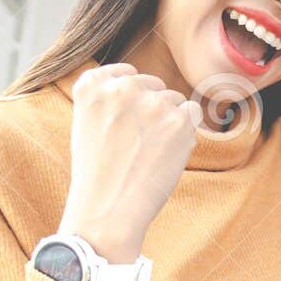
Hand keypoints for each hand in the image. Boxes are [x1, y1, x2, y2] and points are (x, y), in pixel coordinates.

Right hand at [58, 63, 202, 262]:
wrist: (108, 208)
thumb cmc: (98, 173)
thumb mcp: (87, 123)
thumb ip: (109, 99)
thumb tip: (139, 82)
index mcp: (91, 85)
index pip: (124, 73)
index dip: (132, 97)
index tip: (126, 119)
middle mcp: (121, 87)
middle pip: (152, 85)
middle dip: (151, 109)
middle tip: (137, 143)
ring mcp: (152, 103)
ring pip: (174, 100)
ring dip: (169, 121)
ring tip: (149, 152)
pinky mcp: (179, 121)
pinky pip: (193, 113)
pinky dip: (186, 131)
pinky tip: (167, 152)